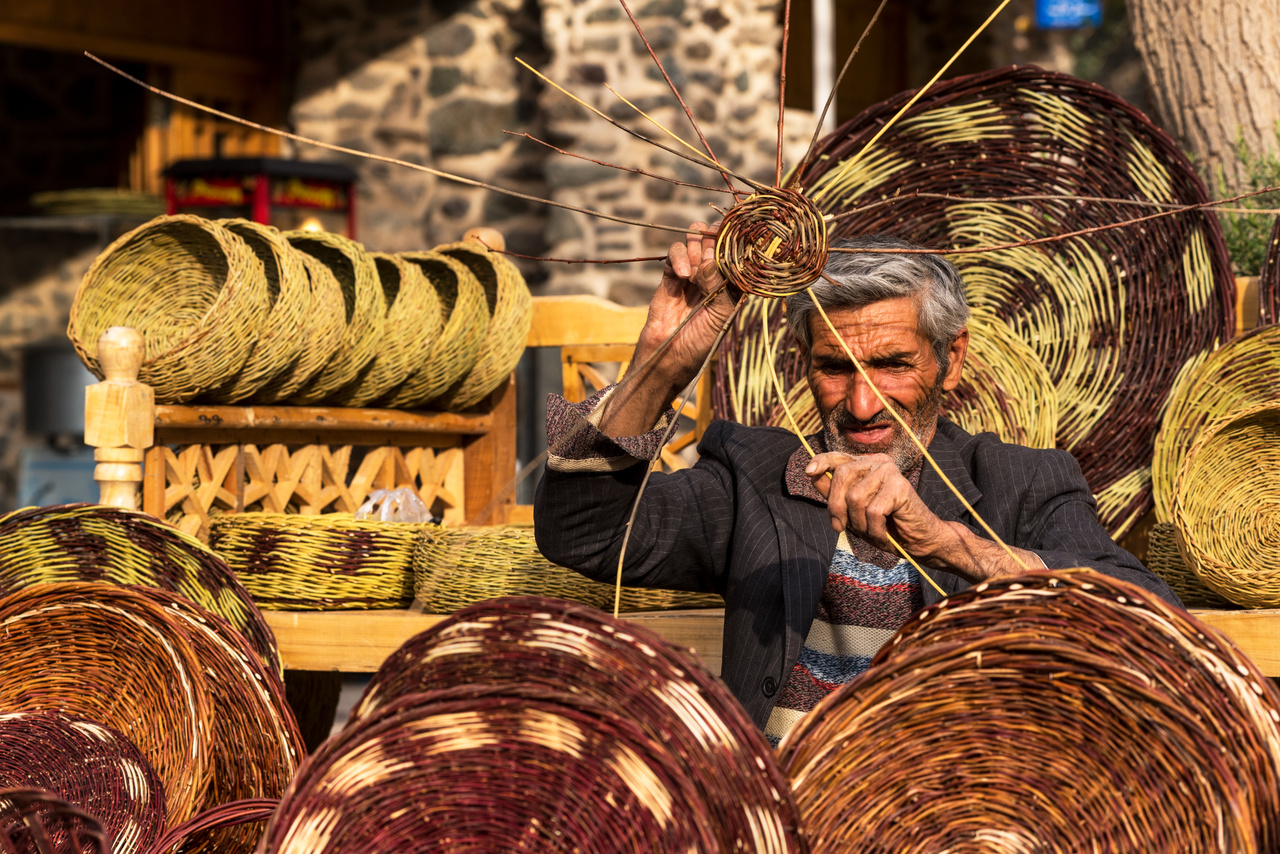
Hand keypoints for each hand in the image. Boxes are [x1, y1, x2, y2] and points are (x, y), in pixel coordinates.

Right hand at [597, 222, 732, 438]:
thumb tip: (713, 258)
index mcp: (733, 286)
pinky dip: (679, 257)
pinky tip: (683, 275)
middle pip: (716, 241)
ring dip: (697, 249)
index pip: (738, 255)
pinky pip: (675, 253)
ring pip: (696, 241)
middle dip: (714, 244)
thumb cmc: (699, 343)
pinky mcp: (671, 275)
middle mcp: (714, 276)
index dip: (737, 242)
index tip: (735, 236)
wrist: (667, 357)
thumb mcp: (720, 315)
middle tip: (710, 260)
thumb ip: (719, 285)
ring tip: (694, 273)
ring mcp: (692, 274)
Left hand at [807, 452, 950, 556]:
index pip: (838, 457)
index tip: (808, 472)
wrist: (919, 541)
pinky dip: (874, 529)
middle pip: (841, 476)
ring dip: (859, 523)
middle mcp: (878, 463)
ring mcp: (890, 472)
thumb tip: (811, 473)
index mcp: (866, 465)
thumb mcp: (852, 511)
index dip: (822, 462)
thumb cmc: (884, 526)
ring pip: (855, 497)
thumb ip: (834, 493)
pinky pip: (872, 511)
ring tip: (872, 530)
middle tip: (842, 527)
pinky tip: (884, 533)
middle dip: (836, 507)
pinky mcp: (900, 486)